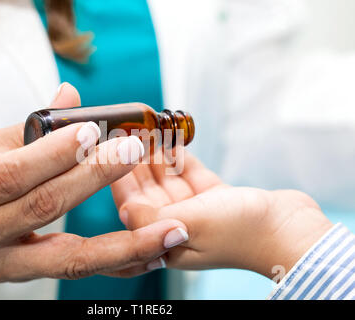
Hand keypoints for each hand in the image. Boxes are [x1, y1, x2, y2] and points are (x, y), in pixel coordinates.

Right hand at [0, 83, 186, 285]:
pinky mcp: (17, 277)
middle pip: (43, 208)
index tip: (93, 130)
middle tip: (134, 153)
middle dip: (94, 180)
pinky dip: (113, 263)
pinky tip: (148, 253)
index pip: (11, 172)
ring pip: (67, 259)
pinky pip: (70, 272)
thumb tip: (71, 97)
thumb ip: (25, 128)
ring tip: (169, 231)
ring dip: (124, 245)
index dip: (54, 152)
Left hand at [112, 148, 332, 277]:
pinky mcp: (215, 198)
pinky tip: (170, 138)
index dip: (120, 178)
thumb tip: (121, 210)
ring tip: (147, 128)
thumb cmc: (242, 232)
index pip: (133, 208)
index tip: (109, 149)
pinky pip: (190, 174)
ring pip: (169, 180)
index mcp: (166, 242)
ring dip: (159, 155)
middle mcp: (178, 228)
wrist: (292, 230)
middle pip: (149, 191)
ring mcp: (197, 212)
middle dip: (138, 161)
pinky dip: (181, 158)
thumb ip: (153, 218)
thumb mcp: (192, 224)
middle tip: (128, 131)